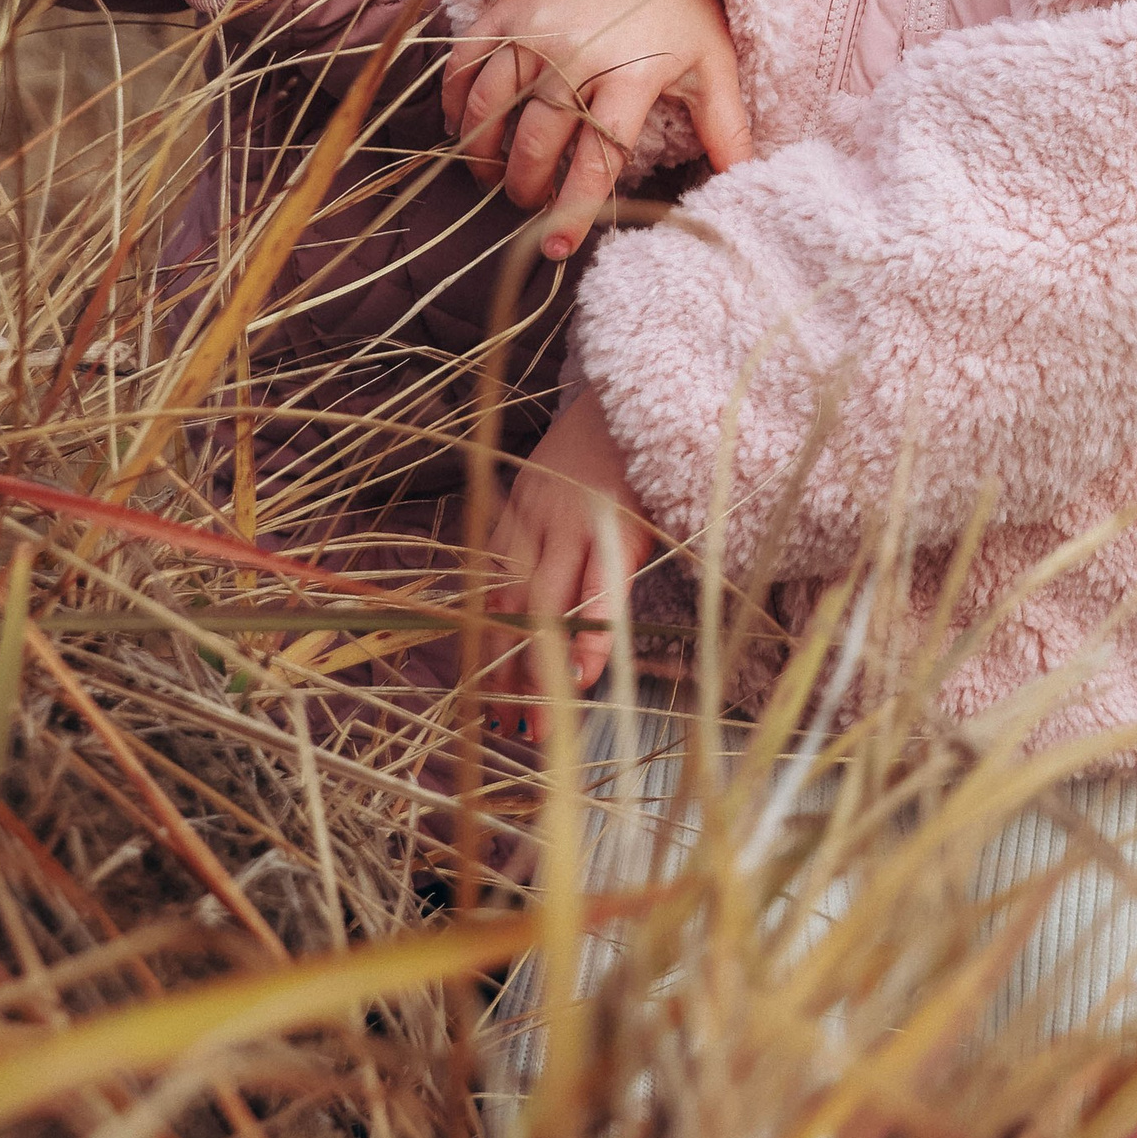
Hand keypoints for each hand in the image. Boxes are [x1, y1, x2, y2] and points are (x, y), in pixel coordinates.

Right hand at [444, 0, 750, 264]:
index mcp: (632, 75)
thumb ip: (726, 128)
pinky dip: (454, 102)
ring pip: (490, 110)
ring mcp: (535, 29)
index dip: (572, 212)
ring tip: (494, 176)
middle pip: (536, 141)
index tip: (556, 250)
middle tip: (528, 203)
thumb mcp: (713, 64)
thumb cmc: (681, 8)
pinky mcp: (506, 8)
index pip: (597, 160)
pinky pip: (464, 64)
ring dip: (484, 154)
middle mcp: (577, 53)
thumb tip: (747, 184)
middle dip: (525, 187)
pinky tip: (461, 128)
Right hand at [488, 384, 654, 716]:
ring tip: (496, 713)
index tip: (578, 689)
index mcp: (613, 524)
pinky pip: (489, 568)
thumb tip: (604, 656)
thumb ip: (631, 576)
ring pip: (504, 594)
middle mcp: (565, 519)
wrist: (616, 404)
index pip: (598, 594)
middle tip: (529, 732)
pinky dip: (481, 616)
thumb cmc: (647, 474)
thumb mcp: (658, 518)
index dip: (587, 643)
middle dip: (532, 673)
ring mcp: (530, 511)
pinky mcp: (510, 505)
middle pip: (541, 606)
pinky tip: (478, 658)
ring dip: (498, 657)